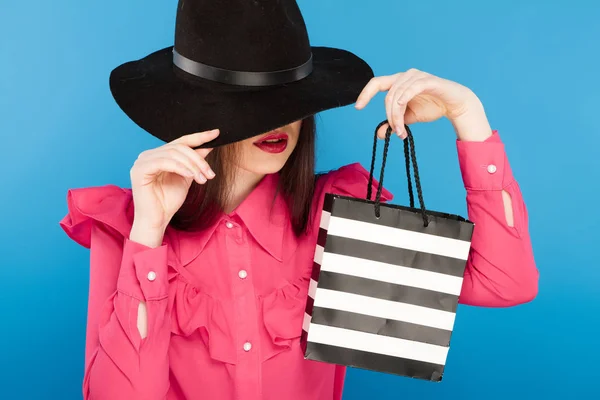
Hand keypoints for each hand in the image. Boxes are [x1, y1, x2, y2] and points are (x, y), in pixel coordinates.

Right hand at [129, 129, 219, 233]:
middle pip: (179, 147)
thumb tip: (208, 145)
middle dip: (198, 159)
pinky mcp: (140, 169)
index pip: (181, 141)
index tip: (216, 134)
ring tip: (202, 179)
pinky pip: (164, 162)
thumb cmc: (168, 201)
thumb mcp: (187, 177)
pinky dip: (180, 167)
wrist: (157, 220)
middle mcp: (149, 154)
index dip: (199, 137)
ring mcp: (142, 161)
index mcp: (159, 155)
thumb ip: (195, 161)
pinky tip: (190, 175)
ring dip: (192, 165)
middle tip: (210, 174)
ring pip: (174, 153)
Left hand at [355, 68, 491, 140]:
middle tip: (396, 132)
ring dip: (396, 117)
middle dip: (389, 117)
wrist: (454, 105)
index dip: (365, 94)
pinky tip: (402, 115)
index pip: (376, 83)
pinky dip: (403, 103)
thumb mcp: (408, 118)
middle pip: (387, 96)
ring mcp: (416, 76)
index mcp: (398, 81)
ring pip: (396, 97)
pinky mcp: (427, 81)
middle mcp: (405, 75)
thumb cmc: (432, 106)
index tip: (358, 107)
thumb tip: (379, 134)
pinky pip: (409, 90)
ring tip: (402, 131)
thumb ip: (394, 123)